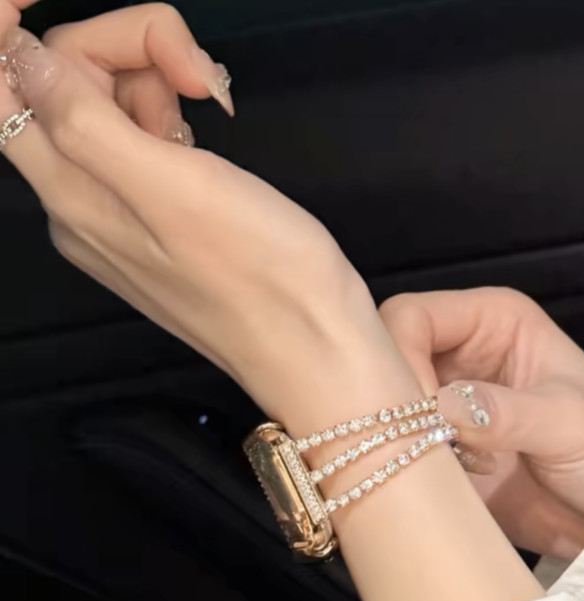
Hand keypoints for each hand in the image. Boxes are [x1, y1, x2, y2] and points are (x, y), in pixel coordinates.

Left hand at [0, 7, 384, 422]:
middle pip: (65, 92)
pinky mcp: (165, 229)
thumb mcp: (174, 189)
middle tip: (200, 76)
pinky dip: (173, 125)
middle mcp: (85, 208)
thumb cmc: (264, 274)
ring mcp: (125, 222)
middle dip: (125, 54)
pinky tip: (208, 140)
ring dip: (156, 88)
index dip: (18, 34)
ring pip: (110, 117)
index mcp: (74, 196)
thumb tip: (24, 59)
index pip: (8, 87)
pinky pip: (144, 151)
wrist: (318, 349)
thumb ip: (85, 122)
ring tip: (213, 113)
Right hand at [381, 288, 583, 558]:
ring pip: (384, 406)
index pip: (413, 316)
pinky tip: (433, 487)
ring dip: (396, 437)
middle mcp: (460, 354)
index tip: (417, 411)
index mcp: (492, 321)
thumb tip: (445, 410)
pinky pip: (395, 449)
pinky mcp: (439, 450)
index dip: (400, 354)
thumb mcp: (572, 423)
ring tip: (437, 469)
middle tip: (418, 444)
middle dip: (392, 400)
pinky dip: (402, 466)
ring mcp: (446, 405)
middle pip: (385, 357)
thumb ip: (510, 413)